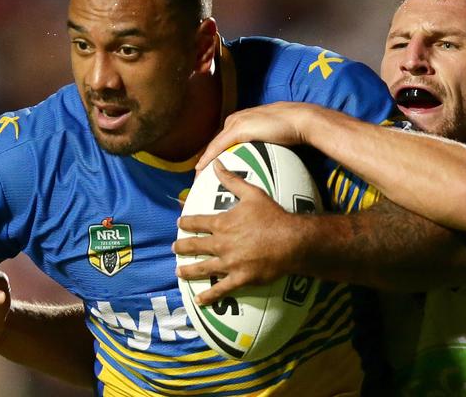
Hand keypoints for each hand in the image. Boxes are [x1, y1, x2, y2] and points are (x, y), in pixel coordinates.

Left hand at [174, 161, 307, 304]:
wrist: (291, 240)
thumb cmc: (272, 215)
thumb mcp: (251, 193)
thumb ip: (231, 180)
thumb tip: (216, 164)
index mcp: (221, 224)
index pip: (197, 222)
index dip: (186, 223)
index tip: (179, 224)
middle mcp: (221, 244)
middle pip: (195, 246)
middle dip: (182, 247)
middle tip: (174, 248)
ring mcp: (229, 263)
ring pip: (203, 268)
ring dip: (188, 270)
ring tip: (178, 272)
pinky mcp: (240, 278)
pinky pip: (221, 289)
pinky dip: (209, 296)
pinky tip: (199, 301)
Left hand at [195, 102, 319, 172]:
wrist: (299, 120)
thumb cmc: (291, 128)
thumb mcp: (271, 138)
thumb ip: (261, 144)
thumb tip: (262, 159)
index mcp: (240, 121)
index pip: (222, 141)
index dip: (214, 156)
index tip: (209, 171)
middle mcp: (234, 120)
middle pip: (215, 144)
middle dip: (206, 160)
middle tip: (199, 177)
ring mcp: (235, 123)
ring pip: (213, 146)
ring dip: (204, 162)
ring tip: (198, 177)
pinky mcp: (238, 129)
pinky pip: (218, 147)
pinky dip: (208, 159)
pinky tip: (201, 169)